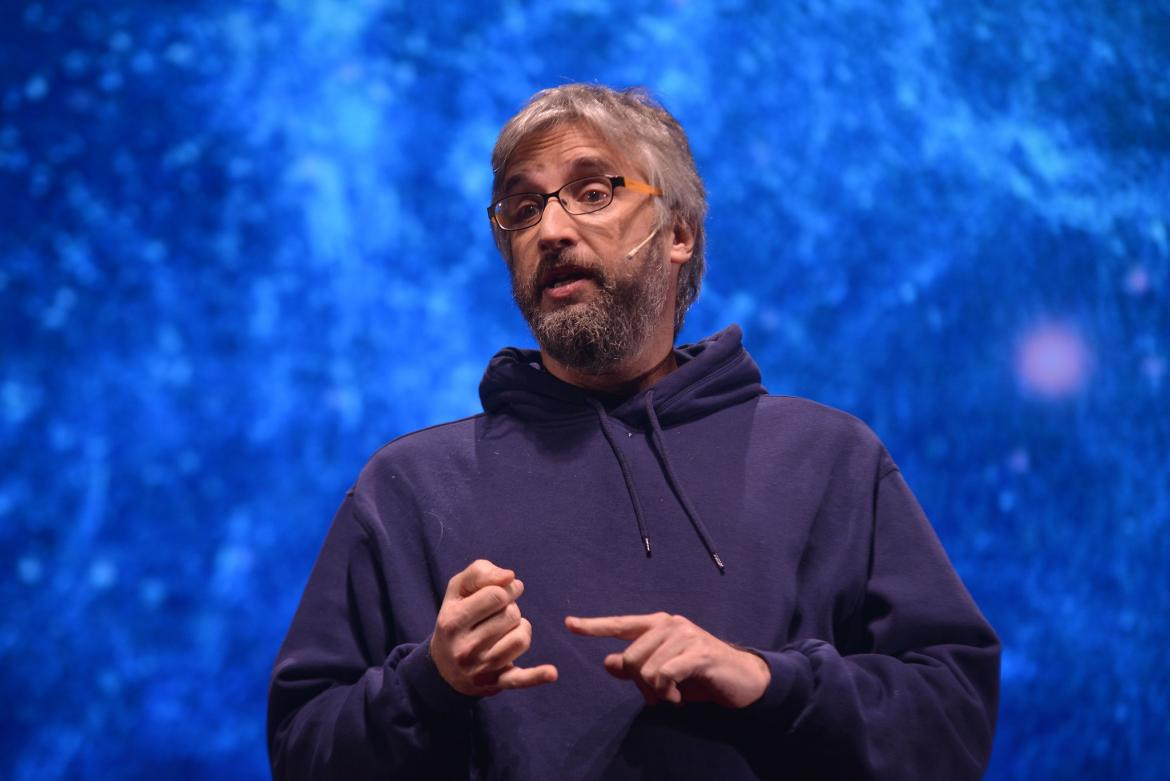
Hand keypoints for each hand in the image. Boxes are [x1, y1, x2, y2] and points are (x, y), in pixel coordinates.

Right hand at [430, 559, 557, 695]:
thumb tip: (509, 577)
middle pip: (511, 615)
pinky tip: (552, 673)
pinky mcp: (496, 682)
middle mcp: (465, 648)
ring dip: (520, 628)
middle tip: (499, 615)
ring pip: (521, 638)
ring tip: (507, 630)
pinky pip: (520, 679)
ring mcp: (481, 668)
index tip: (505, 592)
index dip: (508, 589)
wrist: (444, 667)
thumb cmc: (457, 617)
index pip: (497, 595)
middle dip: (511, 609)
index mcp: (453, 621)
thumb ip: (480, 572)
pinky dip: (537, 676)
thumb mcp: (458, 590)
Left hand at [565, 612, 769, 707]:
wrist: (742, 679)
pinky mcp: (699, 652)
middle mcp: (669, 624)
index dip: (593, 626)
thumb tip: (608, 662)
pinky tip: (679, 697)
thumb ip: (635, 668)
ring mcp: (685, 635)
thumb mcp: (663, 674)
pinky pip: (666, 675)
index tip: (569, 624)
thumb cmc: (699, 675)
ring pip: (646, 670)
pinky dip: (668, 693)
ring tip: (672, 696)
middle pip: (630, 658)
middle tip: (658, 696)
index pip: (619, 624)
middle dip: (639, 685)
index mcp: (657, 625)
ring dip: (656, 693)